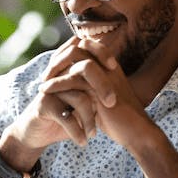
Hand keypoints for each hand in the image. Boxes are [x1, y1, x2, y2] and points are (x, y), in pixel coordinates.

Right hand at [0, 38, 111, 169]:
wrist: (37, 134)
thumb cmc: (64, 116)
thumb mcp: (81, 103)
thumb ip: (96, 91)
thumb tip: (124, 86)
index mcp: (68, 69)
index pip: (86, 49)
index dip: (102, 52)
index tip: (115, 68)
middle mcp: (59, 75)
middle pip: (85, 69)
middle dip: (102, 86)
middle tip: (111, 104)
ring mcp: (50, 89)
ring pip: (79, 97)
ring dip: (90, 119)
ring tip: (94, 134)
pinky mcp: (43, 105)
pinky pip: (66, 116)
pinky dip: (77, 131)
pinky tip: (82, 141)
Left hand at [38, 38, 156, 149]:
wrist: (135, 133)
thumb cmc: (118, 119)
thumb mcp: (100, 99)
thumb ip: (89, 87)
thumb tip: (71, 83)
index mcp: (110, 65)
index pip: (86, 45)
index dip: (68, 52)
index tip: (54, 67)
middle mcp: (108, 66)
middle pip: (79, 46)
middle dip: (59, 57)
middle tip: (46, 72)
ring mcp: (105, 74)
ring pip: (75, 58)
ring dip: (55, 68)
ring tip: (42, 82)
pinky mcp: (100, 88)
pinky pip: (73, 78)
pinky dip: (56, 83)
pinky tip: (45, 90)